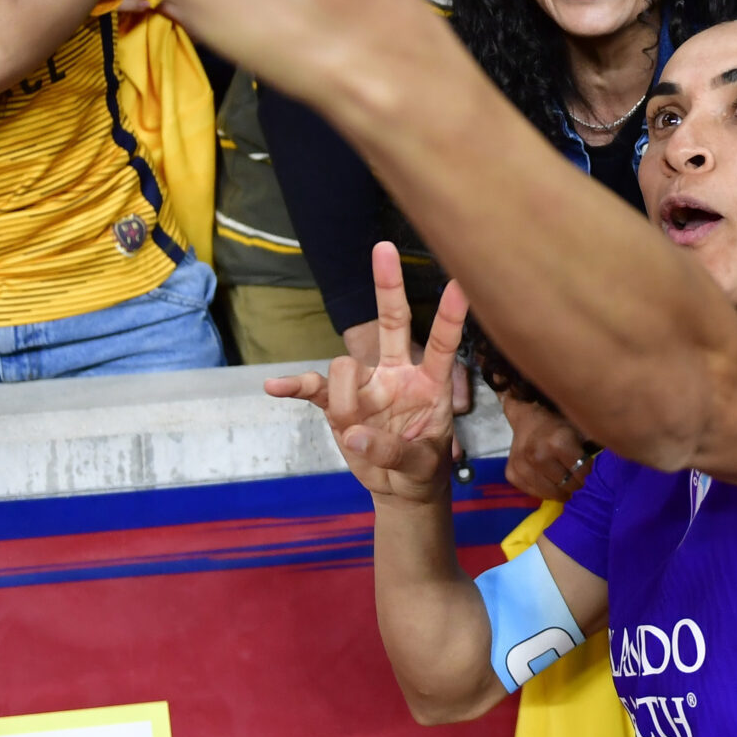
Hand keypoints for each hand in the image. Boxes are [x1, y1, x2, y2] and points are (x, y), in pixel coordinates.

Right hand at [266, 243, 466, 504]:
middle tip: (384, 248)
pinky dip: (293, 387)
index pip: (443, 345)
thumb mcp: (420, 466)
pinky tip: (275, 388)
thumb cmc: (422, 468)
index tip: (461, 284)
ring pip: (344, 369)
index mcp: (430, 384)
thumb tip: (353, 433)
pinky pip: (312, 388)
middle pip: (392, 322)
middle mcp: (397, 374)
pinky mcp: (336, 403)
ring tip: (356, 438)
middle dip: (388, 286)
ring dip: (344, 402)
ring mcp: (365, 386)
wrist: (400, 489)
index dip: (450, 317)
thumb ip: (391, 451)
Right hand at [500, 394, 590, 500]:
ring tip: (565, 482)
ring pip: (550, 493)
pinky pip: (533, 493)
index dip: (588, 473)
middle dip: (575, 483)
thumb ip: (594, 445)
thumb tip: (612, 459)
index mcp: (558, 443)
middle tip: (577, 477)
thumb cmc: (559, 422)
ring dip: (561, 490)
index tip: (588, 470)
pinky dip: (544, 490)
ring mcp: (522, 466)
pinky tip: (549, 481)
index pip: (582, 473)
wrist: (528, 415)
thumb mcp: (580, 428)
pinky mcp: (511, 473)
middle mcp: (538, 456)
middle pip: (567, 485)